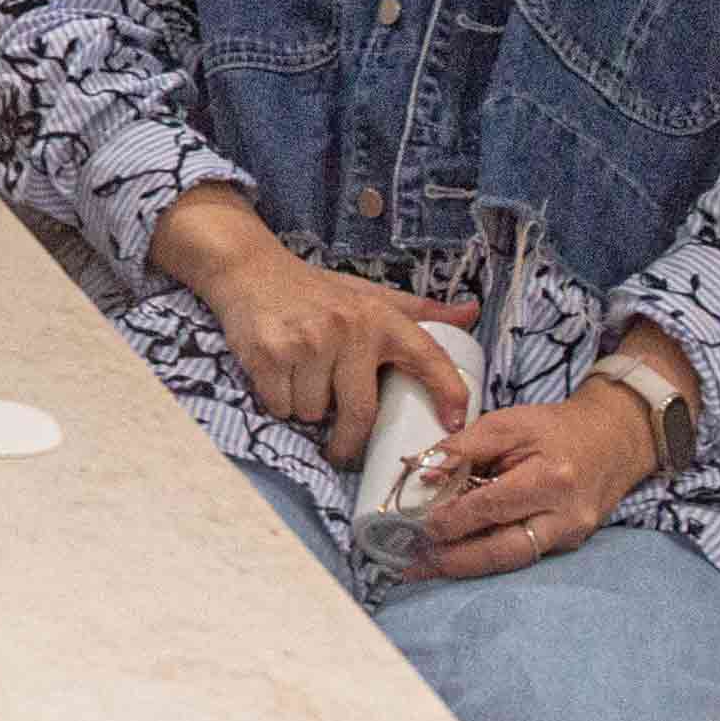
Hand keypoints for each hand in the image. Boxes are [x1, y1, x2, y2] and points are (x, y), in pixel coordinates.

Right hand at [184, 244, 477, 467]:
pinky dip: (279, 404)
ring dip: (307, 412)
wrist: (247, 269)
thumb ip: (417, 311)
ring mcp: (306, 342)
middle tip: (342, 451)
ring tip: (302, 386)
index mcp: (379, 317)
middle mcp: (347, 329)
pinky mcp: (269, 354)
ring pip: (314, 413)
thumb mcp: (367, 296)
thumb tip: (472, 312)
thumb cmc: (315, 291)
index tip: (453, 425)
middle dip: (349, 442)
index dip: (447, 392)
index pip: (426, 357)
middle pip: (359, 413)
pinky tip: (277, 379)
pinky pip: (281, 406)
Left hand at [407, 386, 658, 580]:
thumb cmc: (555, 429)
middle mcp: (565, 516)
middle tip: (415, 564)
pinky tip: (458, 558)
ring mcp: (570, 535)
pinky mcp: (568, 544)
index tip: (418, 524)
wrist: (612, 442)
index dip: (453, 519)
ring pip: (513, 561)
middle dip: (456, 560)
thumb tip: (422, 473)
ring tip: (427, 569)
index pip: (493, 507)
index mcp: (550, 479)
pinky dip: (488, 559)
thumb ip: (464, 448)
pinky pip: (523, 555)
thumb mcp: (508, 424)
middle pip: (505, 549)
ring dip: (467, 567)